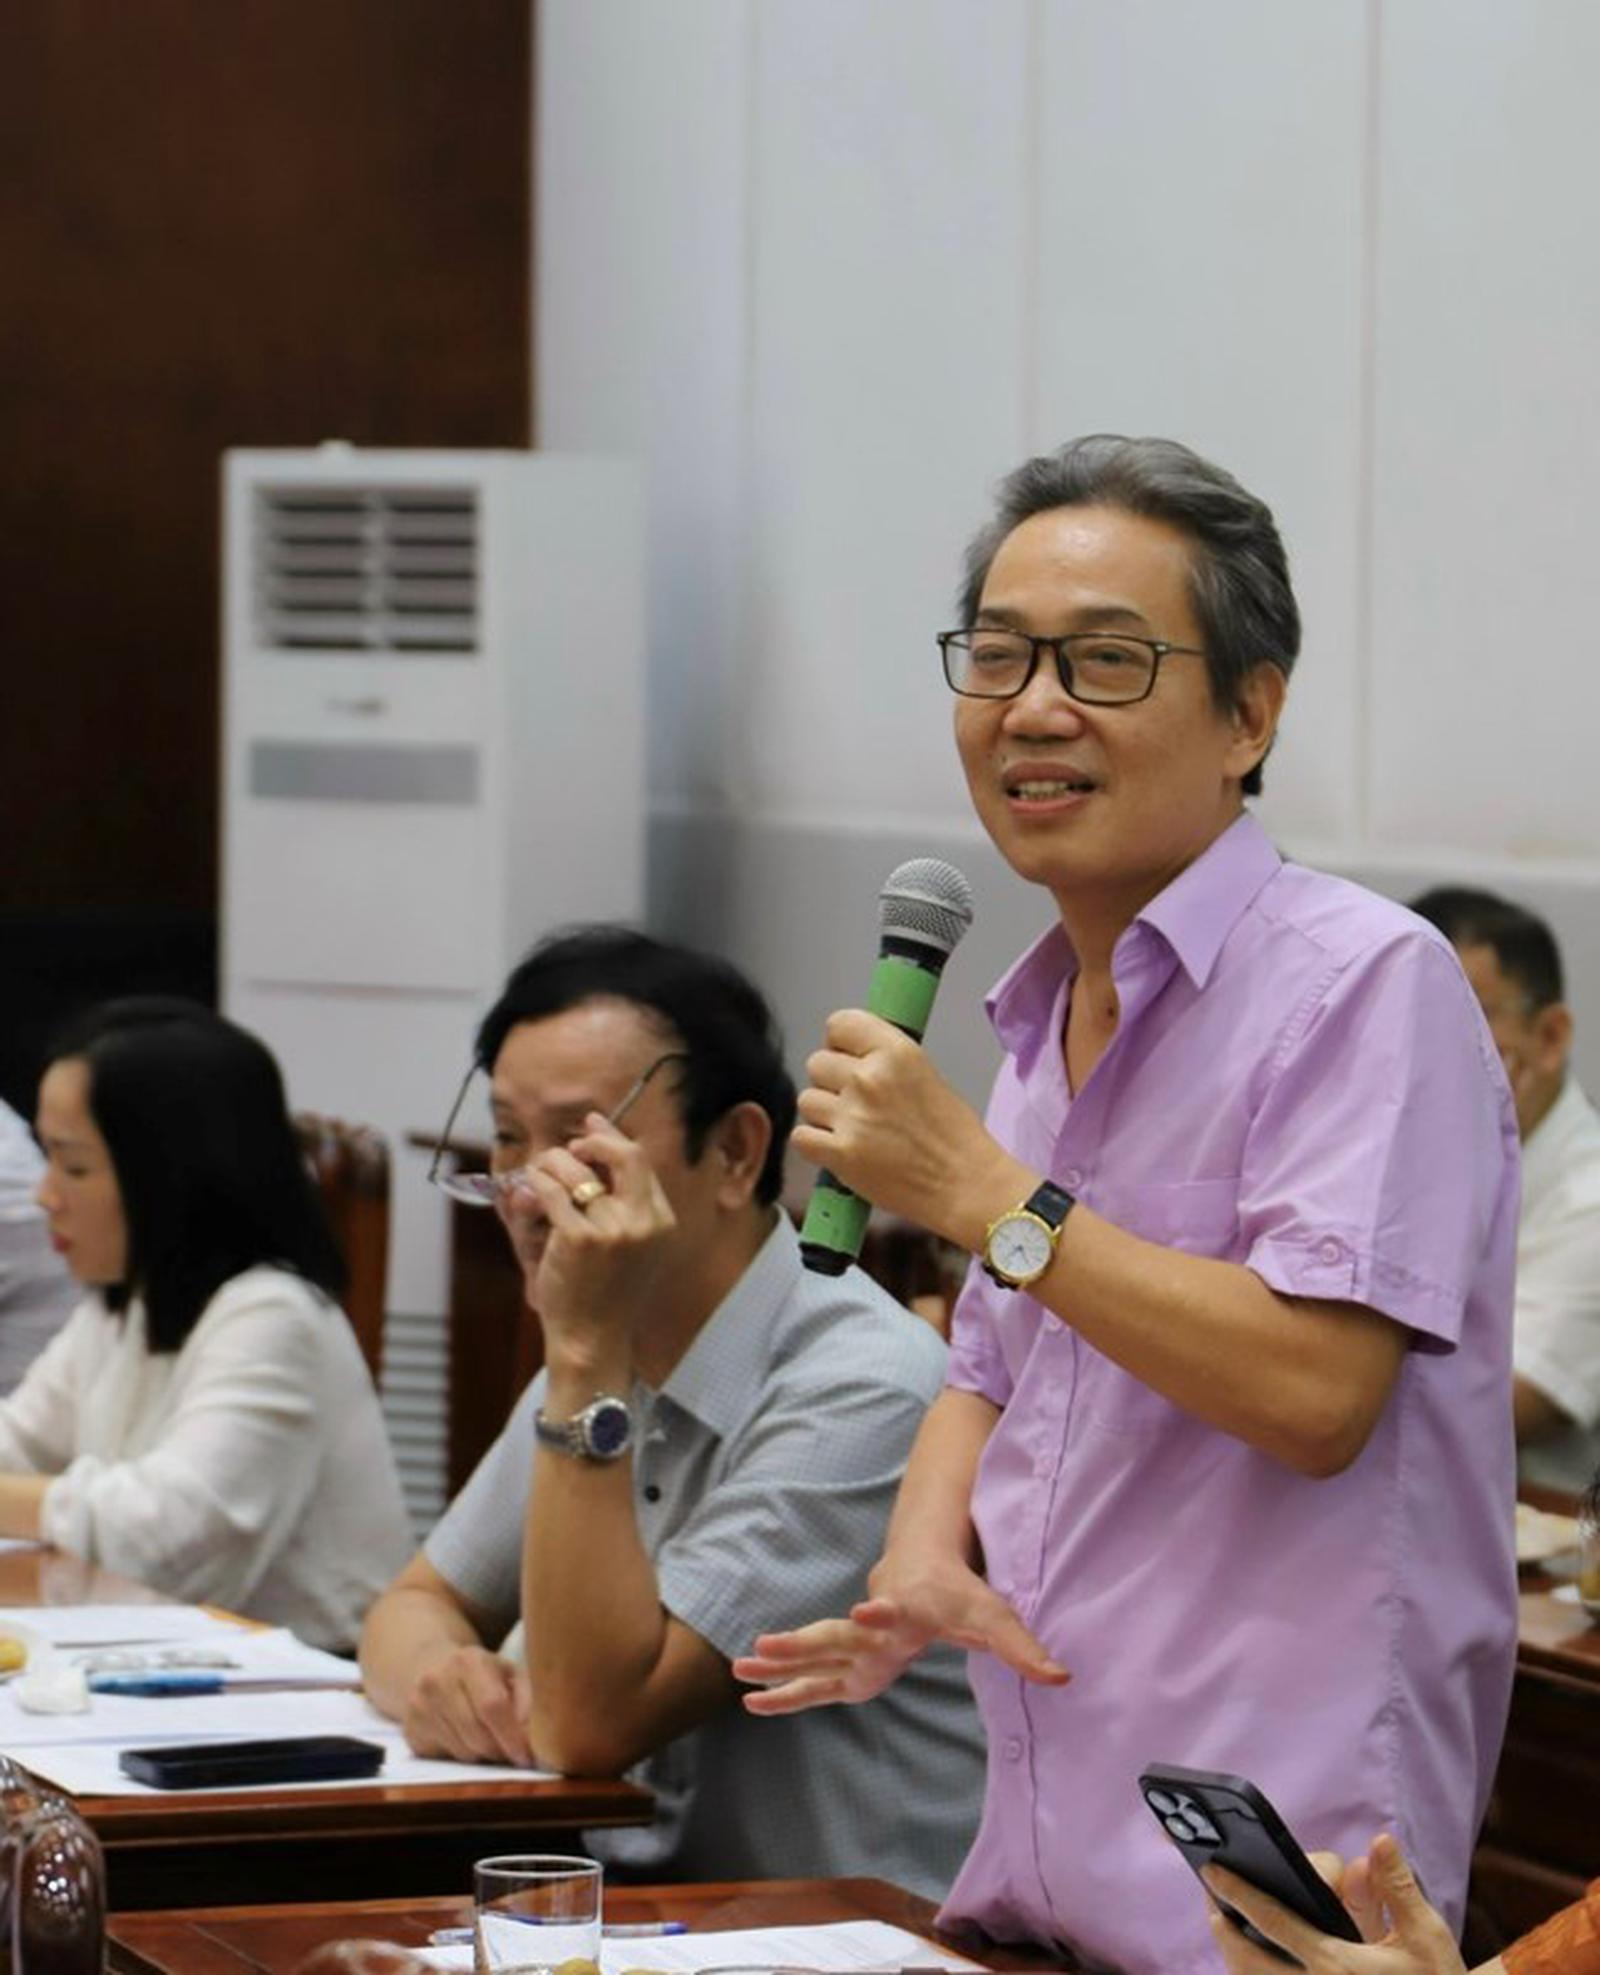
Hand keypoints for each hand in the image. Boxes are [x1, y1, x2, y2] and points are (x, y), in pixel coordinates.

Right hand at [400, 1644, 536, 1766]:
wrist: (428, 1665)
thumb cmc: (480, 1672)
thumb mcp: (509, 1672)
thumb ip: (527, 1699)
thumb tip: (535, 1736)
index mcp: (468, 1661)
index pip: (492, 1706)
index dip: (512, 1736)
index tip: (526, 1755)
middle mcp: (437, 1681)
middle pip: (477, 1736)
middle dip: (500, 1750)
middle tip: (511, 1750)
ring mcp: (418, 1708)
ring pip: (463, 1753)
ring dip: (482, 1754)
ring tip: (486, 1737)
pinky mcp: (410, 1731)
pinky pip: (446, 1759)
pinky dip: (462, 1756)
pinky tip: (464, 1737)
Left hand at [497, 1115, 675, 1363]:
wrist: (593, 1340)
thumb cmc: (605, 1294)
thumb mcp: (632, 1246)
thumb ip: (625, 1203)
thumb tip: (600, 1145)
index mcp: (661, 1221)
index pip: (641, 1162)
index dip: (613, 1138)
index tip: (592, 1126)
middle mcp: (644, 1221)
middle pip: (625, 1154)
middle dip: (594, 1140)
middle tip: (571, 1146)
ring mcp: (614, 1230)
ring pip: (577, 1169)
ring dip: (553, 1164)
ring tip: (541, 1177)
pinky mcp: (580, 1239)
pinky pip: (551, 1191)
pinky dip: (535, 1184)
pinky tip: (529, 1192)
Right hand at [733, 1552, 1066, 1713]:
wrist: (920, 1563)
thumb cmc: (960, 1591)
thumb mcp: (995, 1617)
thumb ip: (1024, 1648)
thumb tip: (1062, 1678)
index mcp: (908, 1609)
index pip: (895, 1609)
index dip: (882, 1611)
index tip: (867, 1607)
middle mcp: (873, 1624)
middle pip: (836, 1632)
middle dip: (803, 1640)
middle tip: (766, 1644)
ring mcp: (854, 1642)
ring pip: (812, 1650)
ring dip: (778, 1663)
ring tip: (739, 1669)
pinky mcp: (847, 1661)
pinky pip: (811, 1678)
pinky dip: (783, 1690)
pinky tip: (750, 1702)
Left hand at [793, 1009, 1026, 1243]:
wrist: (966, 1184)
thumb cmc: (955, 1135)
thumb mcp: (927, 1075)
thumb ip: (886, 1062)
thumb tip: (851, 1057)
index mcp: (896, 1052)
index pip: (839, 1024)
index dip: (840, 1043)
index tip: (847, 1057)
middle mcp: (869, 1079)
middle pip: (817, 1063)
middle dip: (831, 1081)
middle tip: (854, 1102)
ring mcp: (852, 1116)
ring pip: (807, 1100)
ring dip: (824, 1114)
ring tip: (852, 1129)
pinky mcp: (841, 1153)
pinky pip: (801, 1137)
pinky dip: (815, 1145)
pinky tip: (838, 1149)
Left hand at [1203, 1835, 1468, 1974]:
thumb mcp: (1426, 1936)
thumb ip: (1397, 1887)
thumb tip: (1378, 1840)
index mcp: (1336, 1966)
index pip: (1274, 1922)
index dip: (1239, 1895)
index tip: (1212, 1872)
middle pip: (1249, 1962)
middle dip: (1224, 1931)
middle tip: (1211, 1903)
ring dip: (1237, 1960)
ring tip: (1226, 1930)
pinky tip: (1256, 1962)